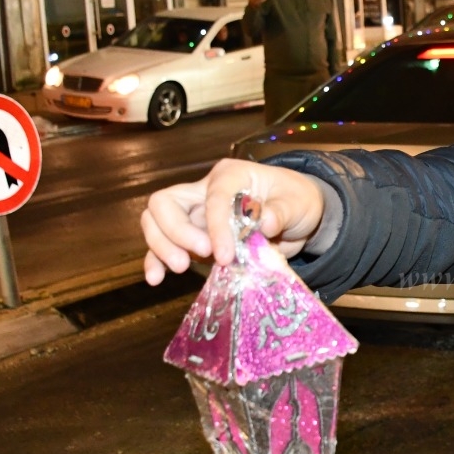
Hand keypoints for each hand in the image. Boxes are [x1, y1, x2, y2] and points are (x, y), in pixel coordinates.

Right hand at [141, 158, 326, 283]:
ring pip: (156, 222)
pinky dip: (156, 260)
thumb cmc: (296, 201)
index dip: (215, 227)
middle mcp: (205, 192)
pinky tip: (155, 278)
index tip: (223, 255)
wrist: (297, 217)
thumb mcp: (298, 203)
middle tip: (202, 254)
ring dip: (163, 245)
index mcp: (231, 176)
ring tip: (181, 267)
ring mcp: (195, 215)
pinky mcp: (193, 239)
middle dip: (178, 231)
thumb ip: (282, 211)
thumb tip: (266, 221)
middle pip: (167, 203)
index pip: (213, 197)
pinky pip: (164, 246)